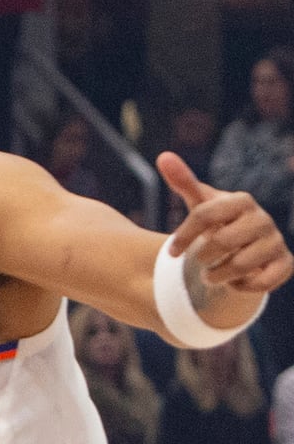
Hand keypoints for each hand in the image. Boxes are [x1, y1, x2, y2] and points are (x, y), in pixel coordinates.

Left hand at [160, 151, 291, 292]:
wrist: (244, 247)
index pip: (204, 215)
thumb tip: (163, 156)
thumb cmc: (218, 223)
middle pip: (222, 241)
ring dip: (217, 276)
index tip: (170, 253)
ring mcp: (276, 242)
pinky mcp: (285, 264)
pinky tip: (235, 283)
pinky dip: (243, 287)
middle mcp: (262, 219)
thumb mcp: (200, 204)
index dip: (183, 236)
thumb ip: (183, 182)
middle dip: (202, 257)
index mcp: (241, 201)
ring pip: (241, 264)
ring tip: (211, 275)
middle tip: (198, 262)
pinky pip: (264, 281)